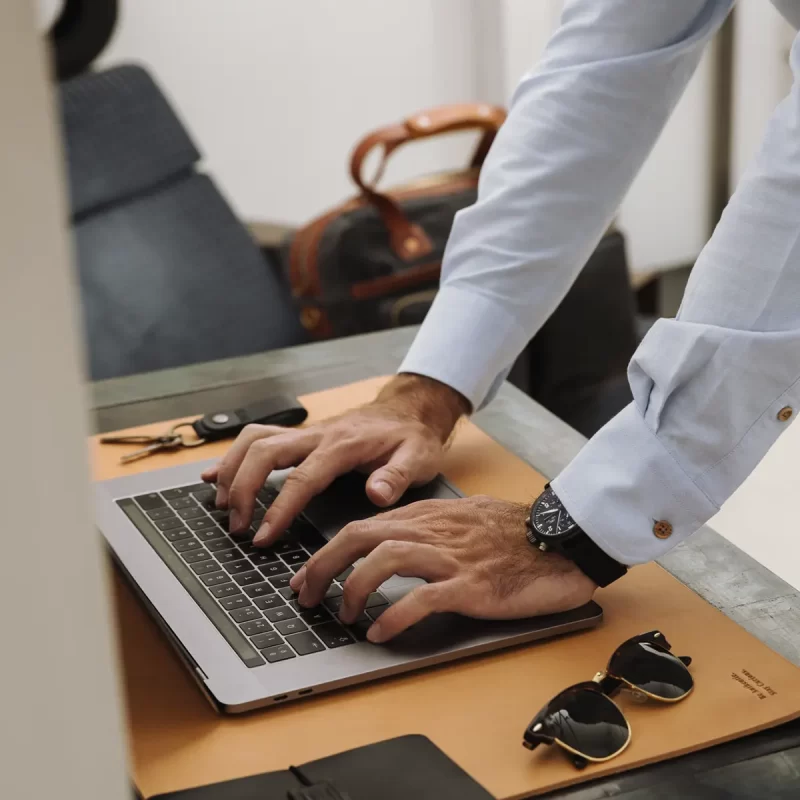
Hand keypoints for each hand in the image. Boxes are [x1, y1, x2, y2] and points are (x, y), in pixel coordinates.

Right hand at [201, 374, 469, 542]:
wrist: (408, 412)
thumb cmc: (411, 439)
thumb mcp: (418, 458)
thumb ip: (398, 476)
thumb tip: (376, 493)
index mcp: (343, 445)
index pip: (302, 478)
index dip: (279, 508)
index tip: (263, 536)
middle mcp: (318, 435)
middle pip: (264, 452)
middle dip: (243, 488)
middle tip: (237, 527)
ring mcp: (305, 434)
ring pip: (253, 440)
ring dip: (232, 470)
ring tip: (222, 505)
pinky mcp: (300, 436)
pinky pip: (257, 438)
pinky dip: (233, 456)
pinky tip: (216, 476)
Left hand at [289, 495, 596, 642]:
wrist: (563, 538)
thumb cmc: (516, 532)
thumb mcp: (465, 518)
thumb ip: (428, 528)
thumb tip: (393, 545)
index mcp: (428, 516)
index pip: (362, 527)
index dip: (327, 552)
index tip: (307, 576)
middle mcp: (433, 531)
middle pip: (360, 537)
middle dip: (324, 566)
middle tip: (307, 596)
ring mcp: (452, 557)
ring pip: (384, 561)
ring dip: (353, 589)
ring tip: (344, 617)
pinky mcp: (473, 585)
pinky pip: (422, 598)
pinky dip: (394, 616)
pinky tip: (381, 633)